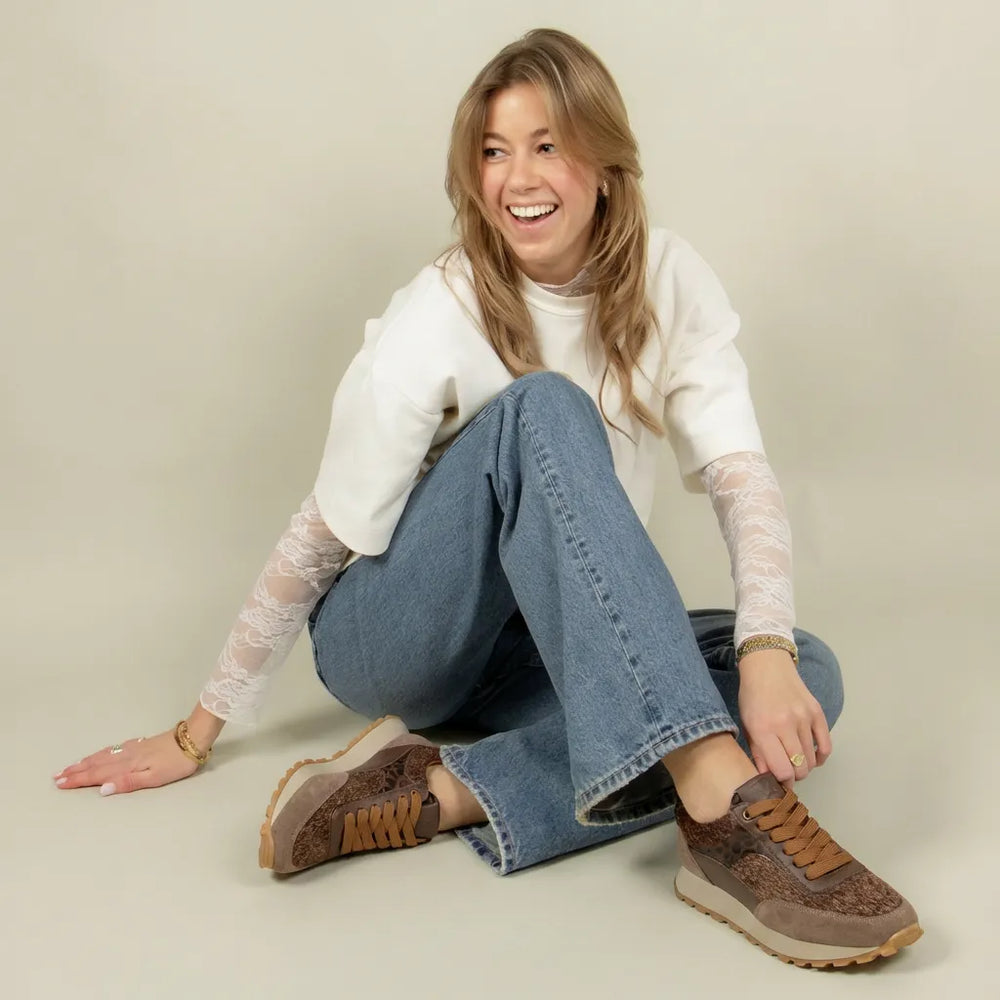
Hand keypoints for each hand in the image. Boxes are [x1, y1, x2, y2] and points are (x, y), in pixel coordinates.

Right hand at [53, 728, 199, 794]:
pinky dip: (101, 753)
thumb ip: (128, 783)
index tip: (60, 784)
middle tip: (57, 776)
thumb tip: (102, 790)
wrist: (193, 738)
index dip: (79, 780)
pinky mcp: (141, 744)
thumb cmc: (177, 762)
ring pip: (104, 755)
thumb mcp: (155, 778)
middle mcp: (127, 756)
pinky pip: (114, 749)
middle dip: (76, 771)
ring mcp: (133, 748)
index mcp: (128, 766)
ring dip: (86, 762)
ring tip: (71, 766)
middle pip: (97, 764)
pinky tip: (101, 754)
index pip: (98, 775)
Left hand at [737, 648, 831, 786]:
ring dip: (805, 767)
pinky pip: (826, 746)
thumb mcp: (747, 725)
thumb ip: (758, 753)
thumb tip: (768, 779)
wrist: (767, 666)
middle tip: (788, 774)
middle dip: (794, 777)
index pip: (782, 770)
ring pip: (812, 759)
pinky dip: (820, 757)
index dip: (782, 782)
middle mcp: (785, 724)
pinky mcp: (817, 712)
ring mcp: (804, 718)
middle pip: (800, 768)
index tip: (779, 782)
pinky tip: (812, 757)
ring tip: (795, 763)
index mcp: (763, 729)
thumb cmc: (752, 697)